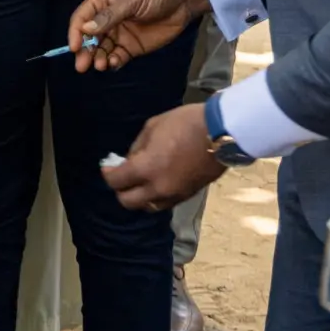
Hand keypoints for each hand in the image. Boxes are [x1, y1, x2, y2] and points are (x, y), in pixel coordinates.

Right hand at [68, 0, 210, 72]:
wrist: (184, 0)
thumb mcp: (132, 0)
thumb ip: (110, 16)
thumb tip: (86, 29)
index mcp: (102, 2)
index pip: (82, 18)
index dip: (76, 33)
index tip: (75, 47)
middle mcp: (106, 19)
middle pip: (89, 37)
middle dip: (84, 51)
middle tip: (82, 66)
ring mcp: (119, 34)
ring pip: (101, 49)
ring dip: (98, 58)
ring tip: (100, 66)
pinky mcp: (131, 47)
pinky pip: (117, 56)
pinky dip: (113, 62)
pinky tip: (113, 64)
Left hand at [103, 104, 224, 211]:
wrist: (221, 133)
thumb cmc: (185, 124)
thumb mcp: (153, 127)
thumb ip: (137, 147)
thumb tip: (129, 160)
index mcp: (146, 169)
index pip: (116, 182)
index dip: (108, 173)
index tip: (108, 166)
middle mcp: (158, 188)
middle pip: (128, 202)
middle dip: (120, 190)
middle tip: (122, 176)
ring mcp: (174, 195)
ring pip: (147, 206)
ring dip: (139, 196)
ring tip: (140, 180)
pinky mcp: (187, 196)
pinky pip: (164, 203)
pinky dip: (155, 196)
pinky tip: (157, 182)